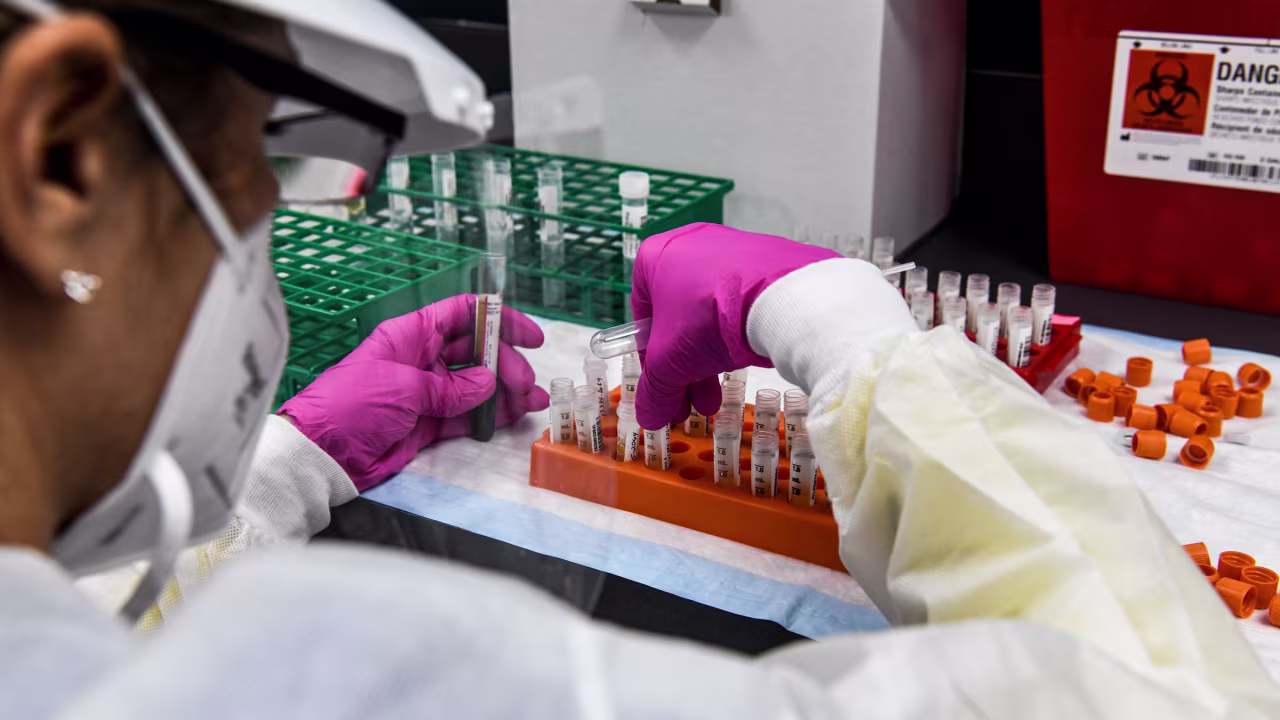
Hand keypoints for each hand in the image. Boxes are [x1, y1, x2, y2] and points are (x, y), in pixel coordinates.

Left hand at [281, 295, 548, 489]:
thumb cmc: (352, 406)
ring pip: (477, 385)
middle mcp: (423, 358)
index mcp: (412, 335)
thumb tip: (487, 383)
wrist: (323, 454)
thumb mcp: (403, 388)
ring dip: (507, 392)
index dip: (498, 319)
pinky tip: (515, 417)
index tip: (529, 335)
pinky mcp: (429, 423)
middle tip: (526, 384)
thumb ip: (450, 387)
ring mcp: (428, 392)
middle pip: (476, 351)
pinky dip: (492, 416)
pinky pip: (468, 415)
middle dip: (506, 364)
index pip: (463, 315)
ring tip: (534, 403)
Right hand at [631, 223, 837, 428]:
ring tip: (717, 399)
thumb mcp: (670, 363)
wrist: (780, 296)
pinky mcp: (769, 259)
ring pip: (712, 314)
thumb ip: (655, 390)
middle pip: (680, 319)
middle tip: (691, 404)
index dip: (650, 360)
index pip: (643, 315)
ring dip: (709, 361)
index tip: (662, 388)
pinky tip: (745, 363)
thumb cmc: (708, 318)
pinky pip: (743, 302)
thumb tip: (649, 418)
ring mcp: (733, 249)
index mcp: (657, 256)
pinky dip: (739, 334)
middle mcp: (692, 244)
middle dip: (684, 369)